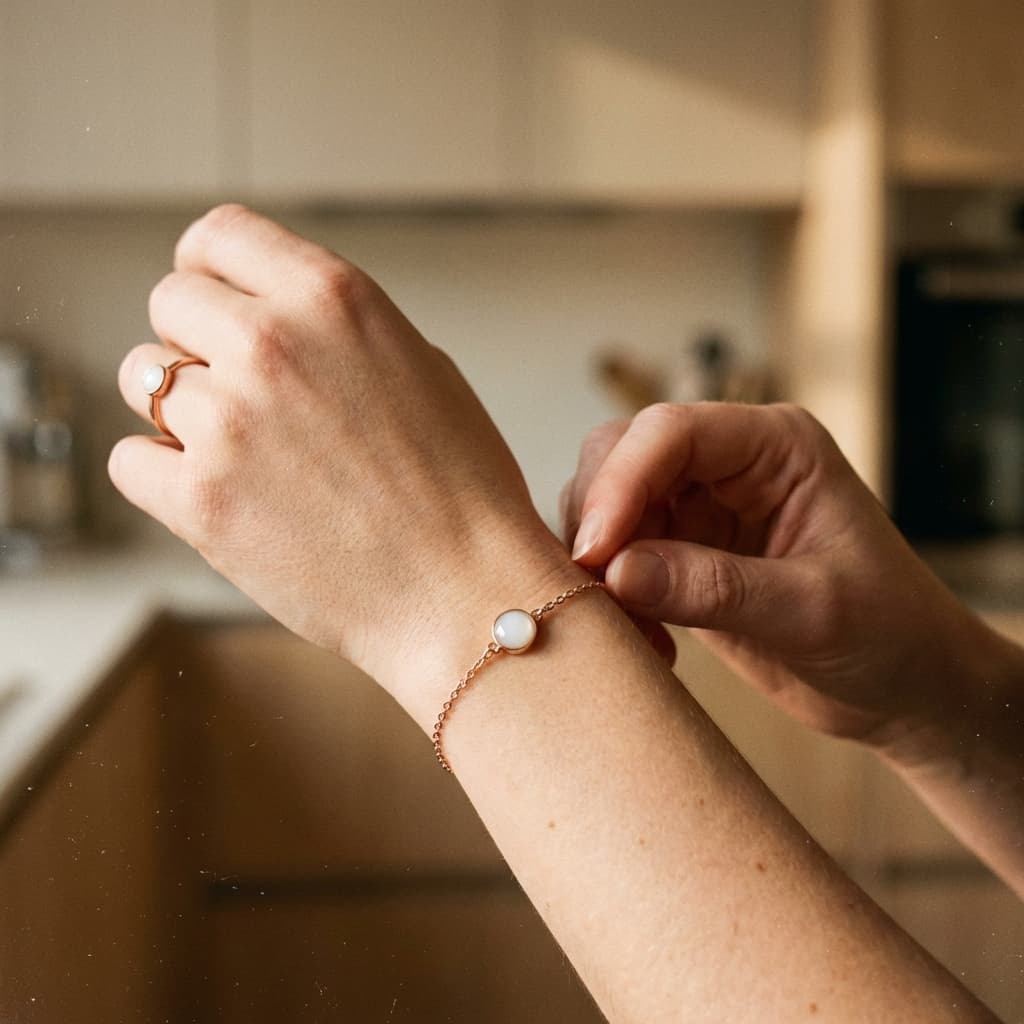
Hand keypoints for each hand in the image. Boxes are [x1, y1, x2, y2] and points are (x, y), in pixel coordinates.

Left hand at [109, 205, 577, 708]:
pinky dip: (162, 476)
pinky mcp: (200, 500)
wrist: (465, 593)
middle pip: (169, 303)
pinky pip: (130, 460)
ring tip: (242, 454)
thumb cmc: (462, 490)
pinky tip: (220, 494)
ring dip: (180, 411)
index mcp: (334, 298)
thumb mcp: (421, 367)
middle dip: (195, 343)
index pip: (219, 235)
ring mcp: (229, 421)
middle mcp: (273, 343)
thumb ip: (336, 330)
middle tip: (238, 394)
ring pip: (141, 381)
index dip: (208, 269)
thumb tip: (269, 321)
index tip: (212, 301)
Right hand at [561, 401, 1003, 748]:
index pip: (670, 432)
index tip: (596, 553)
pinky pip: (616, 556)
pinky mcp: (681, 554)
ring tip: (635, 626)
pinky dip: (610, 595)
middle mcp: (729, 464)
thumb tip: (615, 572)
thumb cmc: (888, 634)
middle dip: (598, 517)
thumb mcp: (812, 611)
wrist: (903, 687)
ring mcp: (700, 508)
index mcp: (775, 446)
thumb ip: (715, 587)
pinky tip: (650, 640)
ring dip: (598, 562)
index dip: (620, 483)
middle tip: (596, 587)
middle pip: (622, 455)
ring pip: (606, 504)